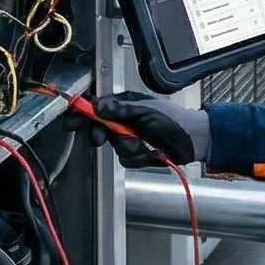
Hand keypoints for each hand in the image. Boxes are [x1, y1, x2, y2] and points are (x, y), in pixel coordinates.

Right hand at [88, 95, 211, 168]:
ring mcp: (130, 137)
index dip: (82, 114)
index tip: (72, 123)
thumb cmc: (174, 119)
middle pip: (100, 129)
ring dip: (128, 147)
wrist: (193, 141)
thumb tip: (98, 106)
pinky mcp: (136, 154)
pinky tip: (150, 152)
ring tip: (143, 143)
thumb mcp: (146, 110)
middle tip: (101, 139)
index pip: (97, 107)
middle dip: (101, 135)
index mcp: (125, 105)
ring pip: (114, 146)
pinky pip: (125, 159)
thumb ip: (121, 109)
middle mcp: (125, 120)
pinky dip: (137, 158)